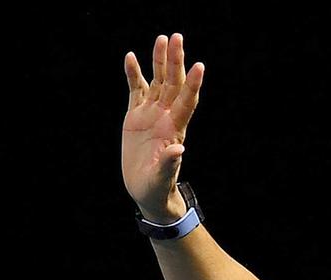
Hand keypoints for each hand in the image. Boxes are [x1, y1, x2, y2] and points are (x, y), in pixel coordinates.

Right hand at [122, 32, 203, 220]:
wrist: (146, 191)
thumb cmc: (157, 188)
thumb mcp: (161, 179)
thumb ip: (168, 165)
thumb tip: (178, 150)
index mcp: (174, 130)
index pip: (187, 102)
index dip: (193, 84)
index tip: (200, 66)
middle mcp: (165, 118)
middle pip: (173, 84)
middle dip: (176, 62)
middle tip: (178, 37)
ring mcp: (151, 115)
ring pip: (158, 82)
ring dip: (160, 61)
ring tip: (162, 39)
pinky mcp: (136, 117)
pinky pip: (136, 90)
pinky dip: (133, 74)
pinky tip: (131, 57)